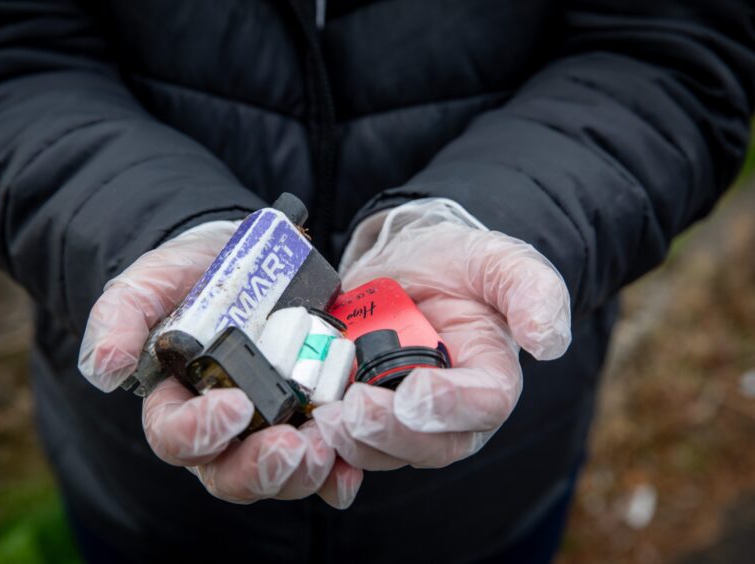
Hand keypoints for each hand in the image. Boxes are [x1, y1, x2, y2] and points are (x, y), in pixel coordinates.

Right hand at [78, 221, 361, 506]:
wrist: (250, 260)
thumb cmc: (193, 276)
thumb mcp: (148, 284)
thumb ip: (119, 318)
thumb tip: (105, 369)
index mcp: (177, 404)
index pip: (175, 438)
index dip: (200, 432)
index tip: (234, 405)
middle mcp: (222, 429)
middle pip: (231, 473)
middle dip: (260, 468)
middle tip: (292, 446)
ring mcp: (267, 427)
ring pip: (278, 475)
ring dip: (303, 473)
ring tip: (326, 449)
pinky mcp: (309, 417)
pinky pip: (322, 460)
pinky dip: (337, 473)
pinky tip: (351, 470)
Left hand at [313, 202, 571, 469]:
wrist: (405, 263)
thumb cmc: (458, 265)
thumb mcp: (498, 260)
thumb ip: (531, 290)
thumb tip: (549, 342)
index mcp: (490, 380)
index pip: (483, 406)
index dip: (452, 405)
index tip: (416, 390)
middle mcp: (449, 413)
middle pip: (430, 445)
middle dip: (391, 432)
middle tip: (355, 407)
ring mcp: (401, 419)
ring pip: (383, 452)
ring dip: (354, 443)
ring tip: (326, 416)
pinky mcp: (361, 416)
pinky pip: (347, 452)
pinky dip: (327, 457)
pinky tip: (308, 438)